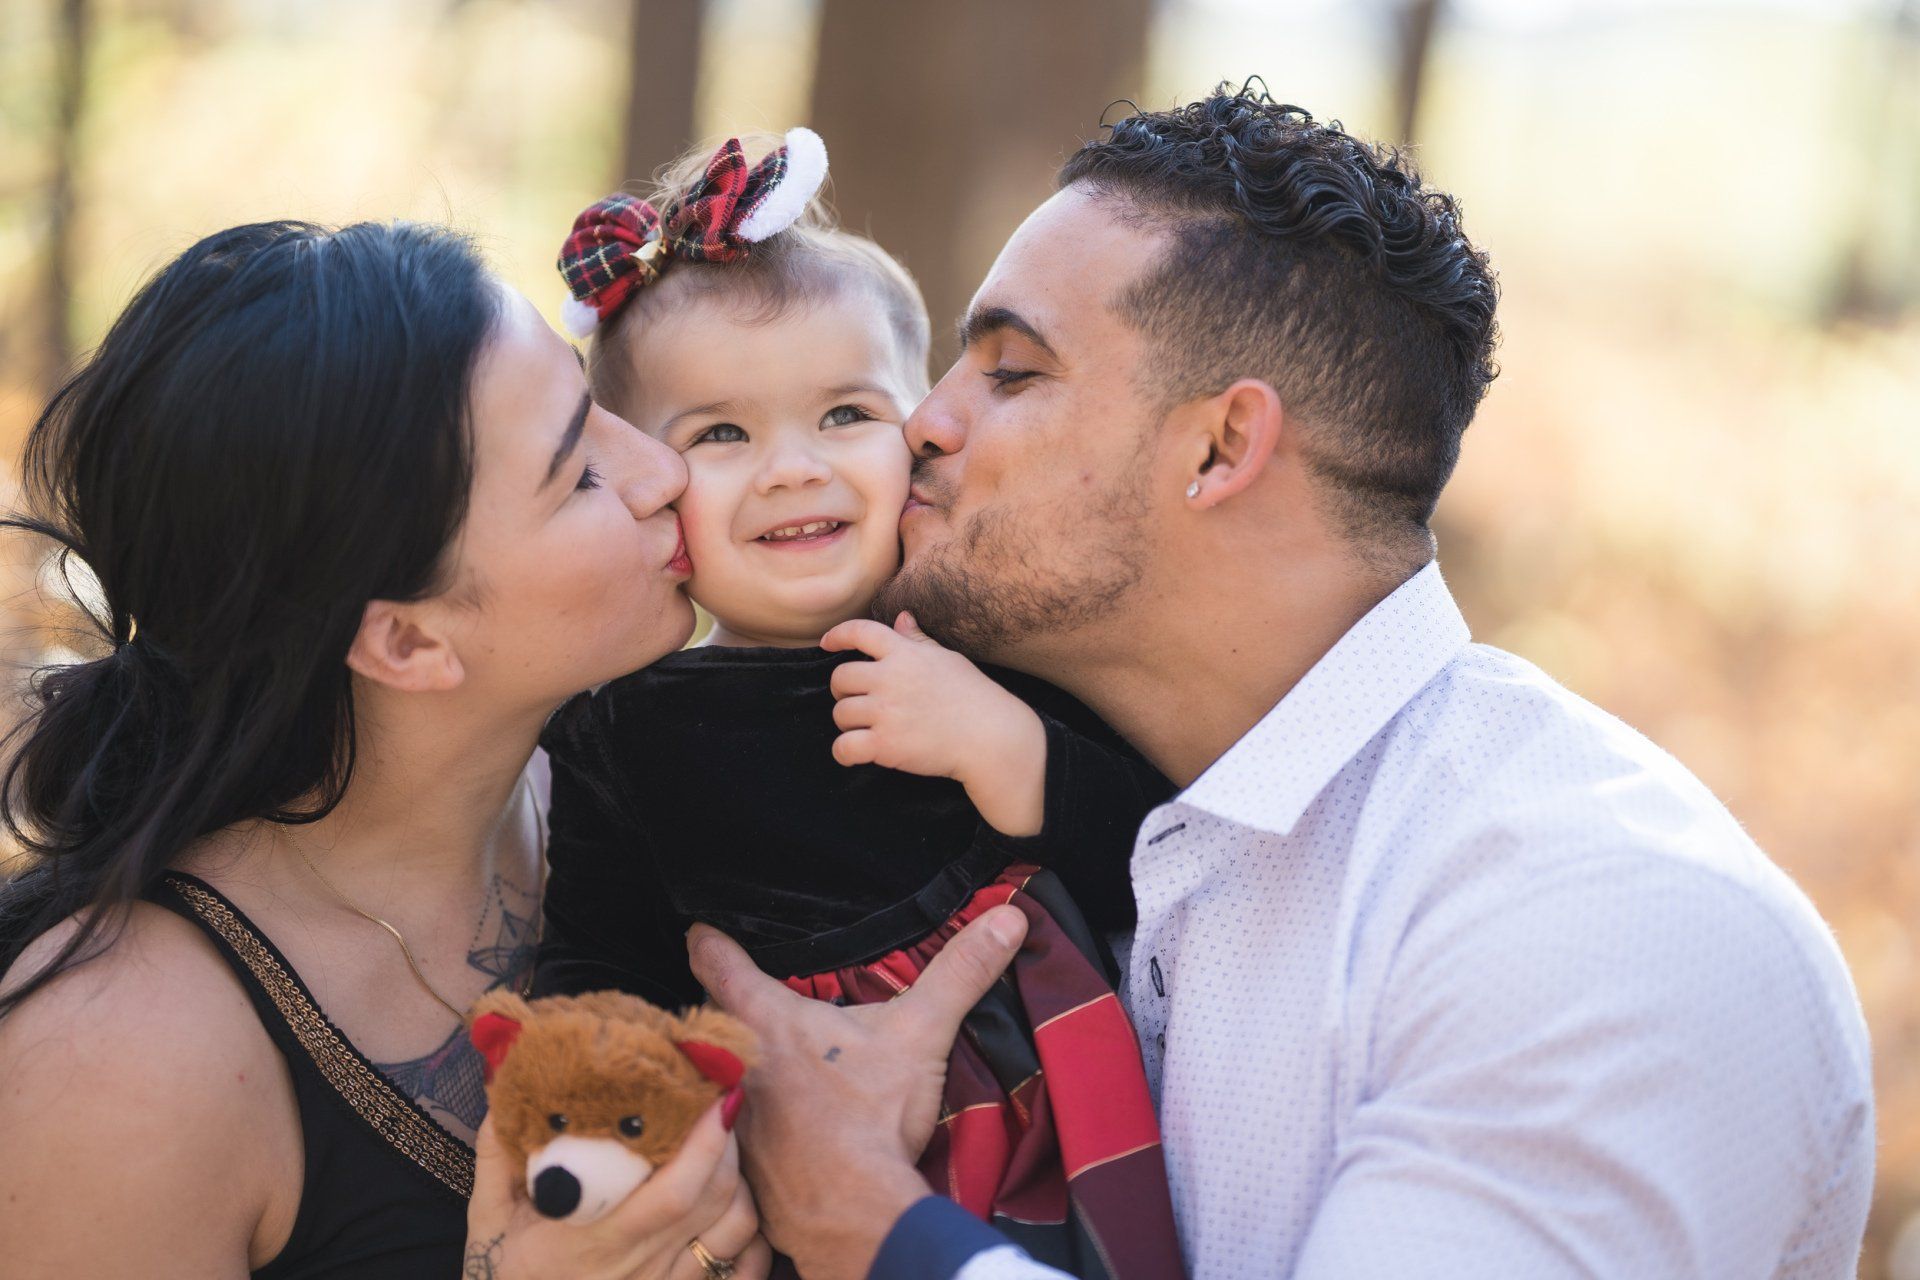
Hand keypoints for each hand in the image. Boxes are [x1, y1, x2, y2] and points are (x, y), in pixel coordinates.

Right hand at [466, 1099, 771, 1279]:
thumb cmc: (505, 1274)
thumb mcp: (490, 1218)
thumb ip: (496, 1154)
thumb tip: (507, 1080)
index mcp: (591, 1242)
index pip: (672, 1192)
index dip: (704, 1143)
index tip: (713, 1095)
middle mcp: (636, 1267)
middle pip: (713, 1197)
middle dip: (726, 1141)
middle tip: (718, 1099)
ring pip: (735, 1225)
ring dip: (739, 1177)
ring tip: (724, 1142)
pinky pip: (740, 1260)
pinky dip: (748, 1224)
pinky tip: (733, 1196)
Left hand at [687, 906, 1029, 1279]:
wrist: (851, 1210)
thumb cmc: (874, 1114)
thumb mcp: (921, 1033)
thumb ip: (959, 972)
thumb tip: (1006, 919)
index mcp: (771, 1025)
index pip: (725, 968)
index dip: (710, 946)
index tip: (698, 933)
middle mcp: (735, 1068)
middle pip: (712, 1030)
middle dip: (722, 1023)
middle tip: (733, 1015)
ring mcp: (732, 1124)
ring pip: (719, 1089)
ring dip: (736, 1087)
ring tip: (764, 1089)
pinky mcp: (741, 1174)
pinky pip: (735, 1148)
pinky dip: (753, 1144)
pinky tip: (779, 1150)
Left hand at [821, 612, 1046, 835]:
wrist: (991, 737)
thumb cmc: (972, 696)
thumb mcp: (946, 659)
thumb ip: (918, 640)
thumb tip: (902, 618)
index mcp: (904, 653)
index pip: (860, 632)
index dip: (838, 635)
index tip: (827, 643)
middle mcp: (890, 678)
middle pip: (840, 678)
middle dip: (843, 690)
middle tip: (857, 701)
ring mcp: (886, 711)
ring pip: (840, 714)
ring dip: (848, 723)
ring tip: (867, 729)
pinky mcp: (885, 744)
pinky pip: (843, 747)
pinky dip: (843, 753)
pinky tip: (854, 754)